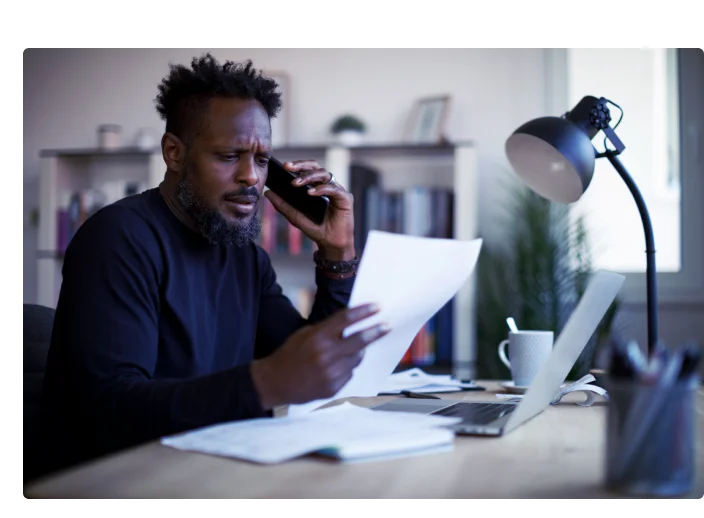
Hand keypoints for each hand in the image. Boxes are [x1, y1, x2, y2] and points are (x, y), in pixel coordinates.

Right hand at [250, 303, 390, 407]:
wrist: (275, 382)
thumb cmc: (290, 354)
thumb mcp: (305, 334)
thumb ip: (327, 330)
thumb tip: (351, 325)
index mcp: (317, 337)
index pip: (346, 319)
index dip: (364, 312)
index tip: (377, 307)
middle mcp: (326, 355)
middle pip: (360, 340)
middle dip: (376, 331)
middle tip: (387, 326)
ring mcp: (331, 373)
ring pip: (357, 358)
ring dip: (358, 352)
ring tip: (349, 351)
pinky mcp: (334, 388)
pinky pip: (350, 373)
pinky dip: (347, 367)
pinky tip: (334, 367)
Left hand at [264, 159, 354, 259]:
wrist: (330, 244)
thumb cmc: (316, 228)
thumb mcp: (294, 216)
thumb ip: (282, 205)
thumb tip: (267, 193)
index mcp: (317, 186)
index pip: (308, 169)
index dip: (297, 165)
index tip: (283, 166)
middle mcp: (328, 185)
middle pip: (316, 167)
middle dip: (301, 165)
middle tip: (287, 167)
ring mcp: (337, 191)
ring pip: (324, 174)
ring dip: (309, 176)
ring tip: (296, 183)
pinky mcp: (346, 198)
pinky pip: (334, 189)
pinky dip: (321, 189)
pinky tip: (311, 193)